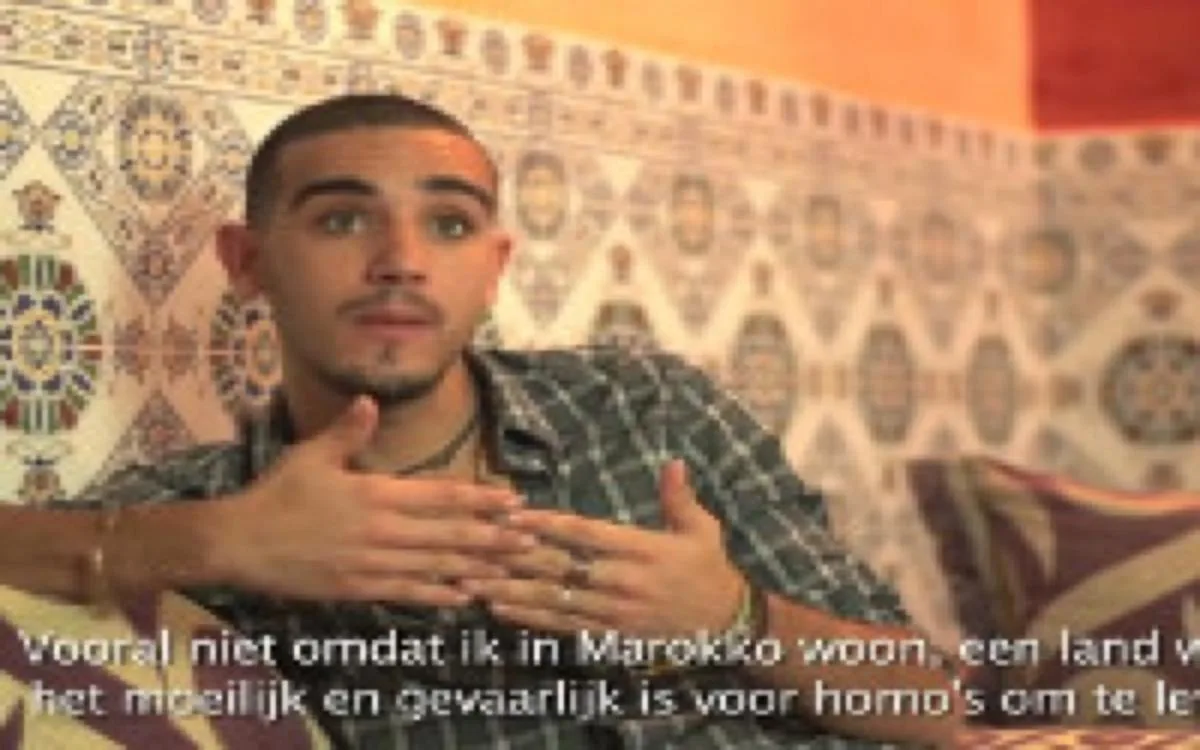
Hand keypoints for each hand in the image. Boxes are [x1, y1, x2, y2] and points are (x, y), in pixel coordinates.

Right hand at [215, 395, 532, 605]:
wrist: (237, 543)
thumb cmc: (276, 495)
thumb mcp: (311, 456)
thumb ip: (348, 431)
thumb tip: (371, 401)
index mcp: (374, 493)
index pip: (440, 496)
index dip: (480, 500)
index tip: (512, 502)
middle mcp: (380, 530)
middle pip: (448, 535)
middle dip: (492, 538)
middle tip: (529, 541)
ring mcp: (370, 564)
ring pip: (434, 567)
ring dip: (475, 567)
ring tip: (509, 569)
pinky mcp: (357, 589)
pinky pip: (406, 593)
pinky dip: (437, 595)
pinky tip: (464, 597)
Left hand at [462, 459, 744, 638]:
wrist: (726, 626)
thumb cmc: (710, 569)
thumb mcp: (702, 529)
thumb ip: (679, 497)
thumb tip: (672, 462)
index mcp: (642, 550)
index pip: (586, 534)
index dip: (549, 524)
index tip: (515, 514)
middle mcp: (622, 582)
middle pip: (560, 567)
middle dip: (515, 557)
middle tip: (476, 547)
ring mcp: (613, 613)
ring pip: (553, 600)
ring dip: (511, 590)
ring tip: (474, 581)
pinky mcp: (609, 637)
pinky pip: (563, 627)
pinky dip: (530, 619)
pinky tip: (500, 609)